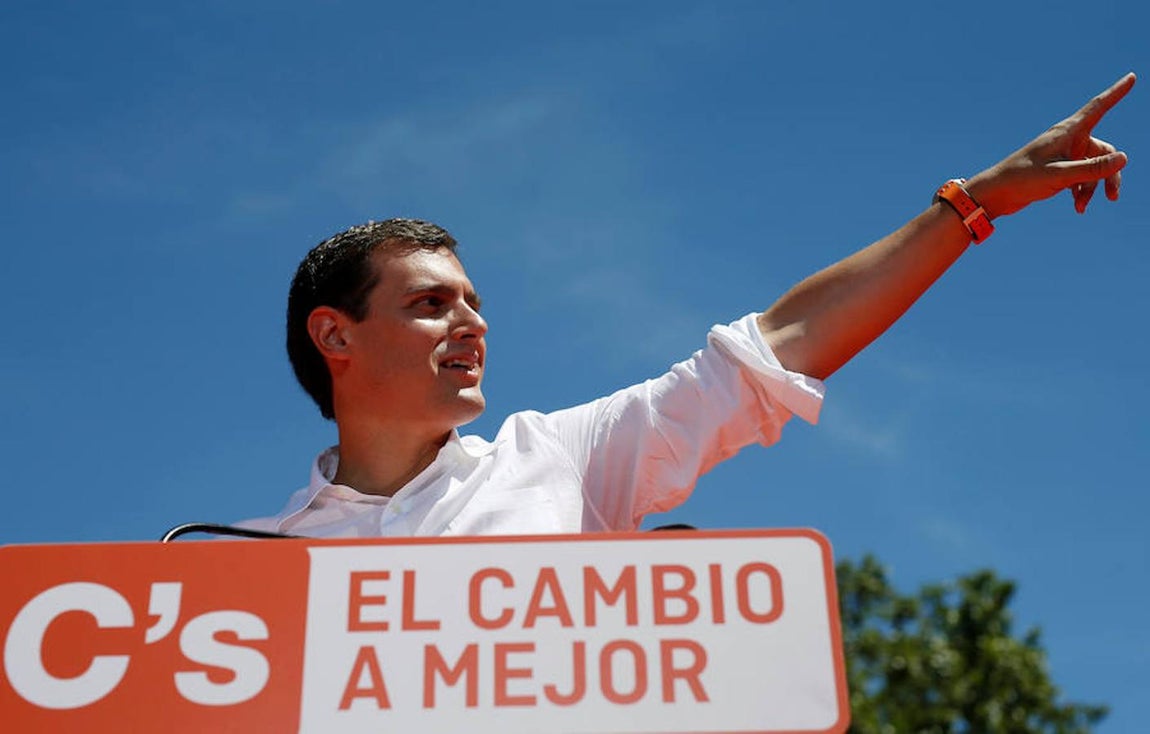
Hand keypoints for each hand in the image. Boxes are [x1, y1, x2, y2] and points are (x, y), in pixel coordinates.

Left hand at [965, 73, 1134, 218]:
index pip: (1098, 107)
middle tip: (1112, 197)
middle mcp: (1068, 140)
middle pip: (1103, 151)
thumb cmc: (1022, 179)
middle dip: (1109, 174)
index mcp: (1066, 132)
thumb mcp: (1060, 175)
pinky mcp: (1059, 169)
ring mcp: (1064, 155)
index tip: (1132, 77)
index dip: (1116, 92)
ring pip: (1093, 168)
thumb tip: (1124, 158)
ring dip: (1093, 188)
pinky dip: (1082, 191)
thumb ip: (1092, 169)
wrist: (994, 195)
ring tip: (1081, 207)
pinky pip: (1081, 177)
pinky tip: (1077, 207)